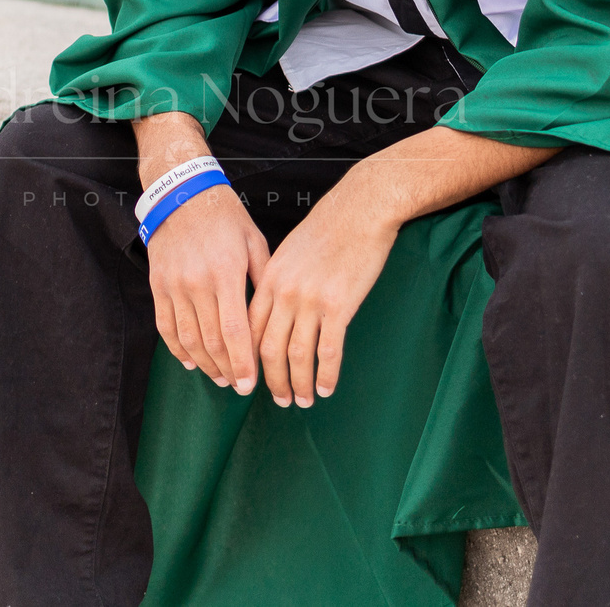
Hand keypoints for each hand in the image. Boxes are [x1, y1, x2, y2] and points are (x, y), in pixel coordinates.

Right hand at [136, 112, 268, 392]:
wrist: (182, 193)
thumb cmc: (225, 217)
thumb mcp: (254, 242)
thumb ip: (263, 280)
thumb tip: (274, 316)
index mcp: (226, 273)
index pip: (235, 331)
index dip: (243, 362)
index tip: (251, 385)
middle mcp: (198, 283)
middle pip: (211, 342)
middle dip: (226, 370)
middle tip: (238, 386)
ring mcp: (174, 286)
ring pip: (188, 339)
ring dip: (204, 364)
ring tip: (219, 377)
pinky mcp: (158, 285)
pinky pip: (165, 326)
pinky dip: (177, 349)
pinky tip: (190, 361)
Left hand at [248, 189, 397, 406]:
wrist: (360, 209)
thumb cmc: (328, 227)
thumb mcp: (290, 252)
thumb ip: (278, 281)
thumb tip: (273, 313)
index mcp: (269, 279)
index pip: (249, 329)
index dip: (248, 359)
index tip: (252, 378)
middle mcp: (284, 292)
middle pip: (268, 349)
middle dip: (271, 380)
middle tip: (279, 400)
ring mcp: (311, 300)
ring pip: (297, 355)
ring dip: (299, 383)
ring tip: (304, 401)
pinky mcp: (339, 305)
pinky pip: (329, 350)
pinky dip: (326, 374)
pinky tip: (327, 388)